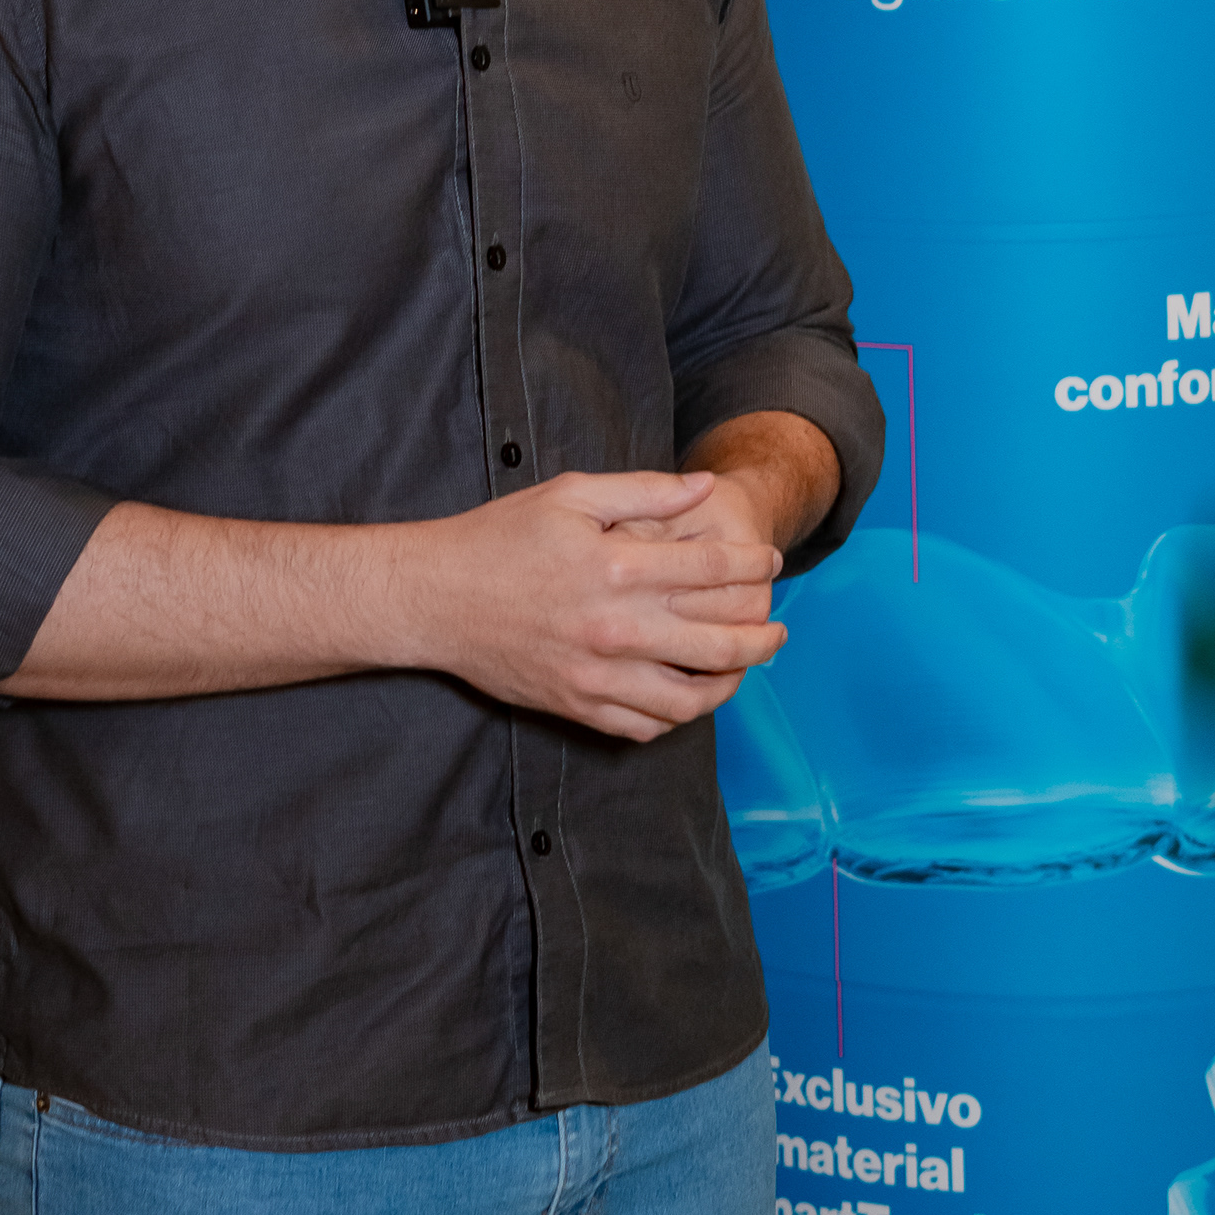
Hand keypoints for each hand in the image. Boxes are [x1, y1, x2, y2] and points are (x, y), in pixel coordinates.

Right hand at [404, 469, 785, 742]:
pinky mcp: (578, 707)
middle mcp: (617, 627)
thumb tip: (704, 487)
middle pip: (719, 640)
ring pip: (692, 696)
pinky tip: (689, 696)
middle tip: (778, 627)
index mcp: (619, 566)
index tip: (771, 563)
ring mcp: (599, 675)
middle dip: (762, 633)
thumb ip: (644, 491)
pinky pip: (647, 727)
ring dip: (732, 682)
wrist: (437, 599)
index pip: (714, 568)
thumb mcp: (570, 494)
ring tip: (744, 667)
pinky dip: (679, 717)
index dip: (753, 565)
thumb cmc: (500, 538)